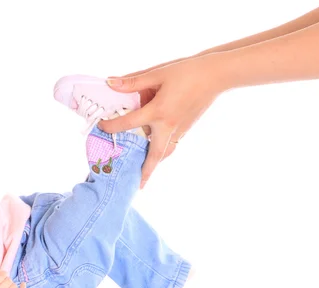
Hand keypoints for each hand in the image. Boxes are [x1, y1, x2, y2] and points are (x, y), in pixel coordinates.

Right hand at [0, 269, 25, 287]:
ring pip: (14, 286)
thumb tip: (5, 273)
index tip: (1, 275)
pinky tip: (23, 283)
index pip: (2, 275)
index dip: (2, 273)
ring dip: (11, 284)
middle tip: (2, 283)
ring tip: (5, 287)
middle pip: (8, 280)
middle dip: (6, 279)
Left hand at [99, 54, 225, 188]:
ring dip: (155, 162)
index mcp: (158, 112)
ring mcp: (180, 129)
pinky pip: (172, 144)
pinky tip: (157, 147)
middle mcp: (168, 126)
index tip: (101, 126)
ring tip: (146, 170)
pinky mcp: (188, 128)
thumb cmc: (188, 72)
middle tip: (138, 185)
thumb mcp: (158, 73)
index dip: (112, 126)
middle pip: (154, 156)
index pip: (128, 124)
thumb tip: (110, 83)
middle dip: (146, 172)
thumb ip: (133, 81)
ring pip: (165, 152)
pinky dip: (163, 150)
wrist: (217, 75)